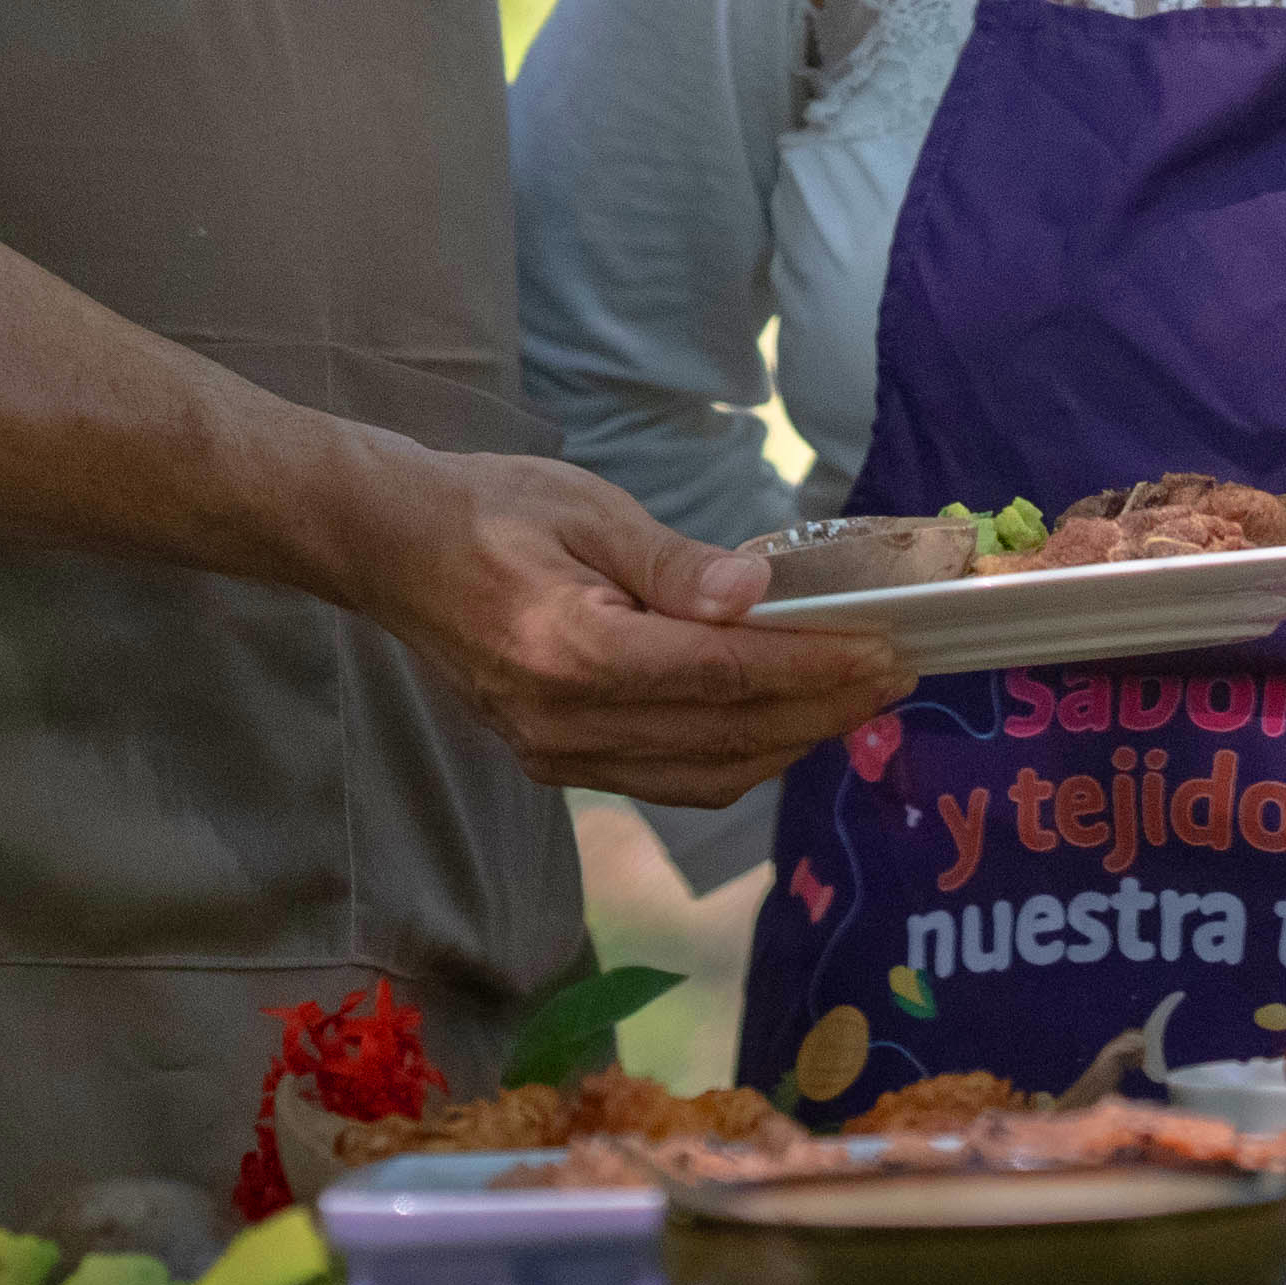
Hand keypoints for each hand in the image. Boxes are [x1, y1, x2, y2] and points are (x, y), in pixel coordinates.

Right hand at [325, 442, 913, 805]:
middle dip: (823, 710)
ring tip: (856, 697)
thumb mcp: (587, 507)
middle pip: (725, 738)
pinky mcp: (556, 763)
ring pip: (704, 775)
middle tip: (895, 673)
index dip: (815, 669)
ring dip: (790, 742)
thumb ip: (675, 562)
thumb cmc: (488, 509)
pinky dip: (738, 756)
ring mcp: (554, 755)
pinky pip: (668, 777)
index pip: (723, 676)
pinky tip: (784, 718)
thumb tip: (757, 595)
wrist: (390, 551)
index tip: (885, 650)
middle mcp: (561, 723)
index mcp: (568, 651)